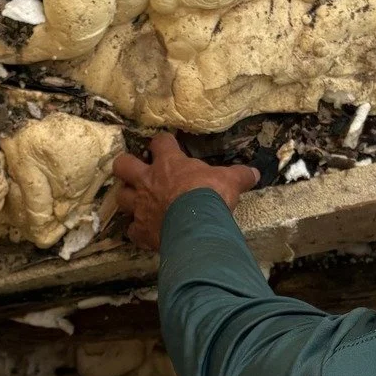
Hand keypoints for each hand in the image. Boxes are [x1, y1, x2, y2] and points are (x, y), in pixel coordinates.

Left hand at [113, 135, 259, 251]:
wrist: (197, 226)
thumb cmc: (210, 196)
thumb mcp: (230, 181)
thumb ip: (239, 175)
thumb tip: (254, 173)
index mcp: (169, 164)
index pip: (160, 142)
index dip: (162, 142)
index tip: (166, 144)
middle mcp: (149, 182)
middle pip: (123, 165)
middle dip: (126, 166)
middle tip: (136, 171)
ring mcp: (141, 206)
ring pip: (121, 197)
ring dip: (128, 198)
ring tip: (137, 202)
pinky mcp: (141, 230)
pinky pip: (132, 230)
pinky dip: (137, 231)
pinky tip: (145, 233)